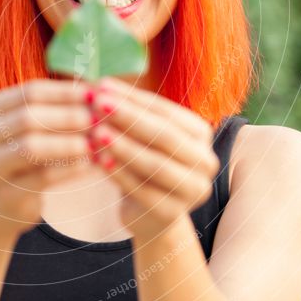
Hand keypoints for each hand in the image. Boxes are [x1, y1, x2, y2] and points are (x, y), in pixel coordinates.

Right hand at [0, 78, 95, 235]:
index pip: (31, 92)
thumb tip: (99, 88)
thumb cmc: (27, 155)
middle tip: (98, 119)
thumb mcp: (36, 127)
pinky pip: (41, 177)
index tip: (95, 94)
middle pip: (29, 117)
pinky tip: (90, 164)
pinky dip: (70, 168)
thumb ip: (59, 107)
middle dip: (68, 117)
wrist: (2, 201)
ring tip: (97, 141)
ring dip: (69, 143)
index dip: (66, 92)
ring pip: (32, 147)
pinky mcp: (5, 193)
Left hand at [86, 77, 219, 240]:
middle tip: (97, 103)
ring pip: (155, 164)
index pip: (166, 111)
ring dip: (123, 146)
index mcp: (201, 133)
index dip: (134, 98)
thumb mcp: (140, 136)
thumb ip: (129, 113)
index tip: (102, 86)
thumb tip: (100, 86)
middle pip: (164, 135)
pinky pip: (143, 190)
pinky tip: (98, 160)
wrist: (149, 212)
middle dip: (128, 118)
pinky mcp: (172, 214)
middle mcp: (205, 161)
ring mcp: (193, 190)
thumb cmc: (142, 163)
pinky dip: (119, 174)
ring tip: (95, 132)